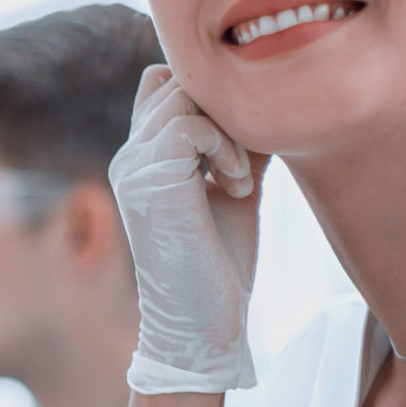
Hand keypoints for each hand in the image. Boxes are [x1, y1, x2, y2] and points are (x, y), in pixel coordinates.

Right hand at [109, 66, 263, 393]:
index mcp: (145, 159)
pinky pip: (189, 125)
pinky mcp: (147, 182)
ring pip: (181, 94)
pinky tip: (237, 188)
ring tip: (241, 178)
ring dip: (228, 129)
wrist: (204, 327)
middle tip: (247, 164)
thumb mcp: (236, 189)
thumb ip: (243, 144)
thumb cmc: (220, 267)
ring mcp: (133, 167)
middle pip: (175, 79)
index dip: (208, 95)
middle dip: (224, 110)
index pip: (162, 84)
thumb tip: (274, 102)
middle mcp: (131, 157)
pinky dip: (226, 149)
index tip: (246, 141)